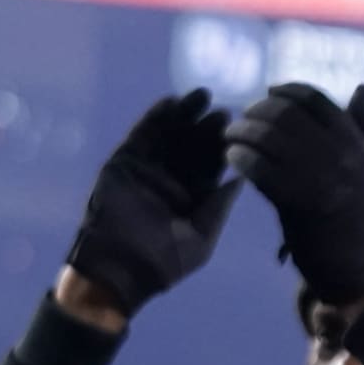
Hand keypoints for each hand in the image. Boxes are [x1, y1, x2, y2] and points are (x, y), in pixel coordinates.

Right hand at [63, 89, 239, 316]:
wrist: (120, 269)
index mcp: (194, 198)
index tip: (243, 130)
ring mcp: (148, 170)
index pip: (213, 165)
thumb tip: (242, 179)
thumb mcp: (202, 236)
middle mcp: (172, 181)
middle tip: (226, 109)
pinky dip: (155, 119)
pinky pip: (141, 136)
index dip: (226, 147)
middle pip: (193, 146)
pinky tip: (171, 102)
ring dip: (184, 116)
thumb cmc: (164, 262)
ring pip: (169, 136)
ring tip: (201, 96)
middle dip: (208, 127)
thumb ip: (220, 206)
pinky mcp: (124, 164)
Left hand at [224, 82, 363, 304]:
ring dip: (242, 132)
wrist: (359, 266)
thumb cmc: (360, 215)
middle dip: (257, 111)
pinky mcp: (297, 202)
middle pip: (286, 114)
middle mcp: (340, 156)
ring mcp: (319, 179)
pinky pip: (258, 168)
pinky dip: (240, 158)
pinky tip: (231, 158)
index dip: (286, 91)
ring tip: (230, 136)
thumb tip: (361, 86)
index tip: (269, 94)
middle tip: (243, 118)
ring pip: (268, 138)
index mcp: (356, 144)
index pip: (315, 100)